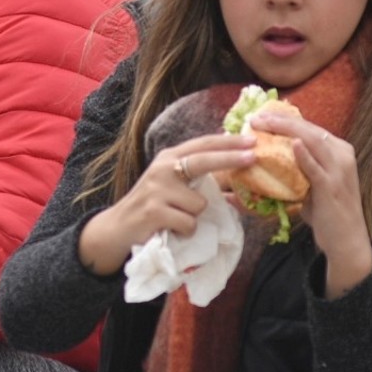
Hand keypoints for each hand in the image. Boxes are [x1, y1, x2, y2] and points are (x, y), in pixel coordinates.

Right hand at [77, 132, 255, 275]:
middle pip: (203, 160)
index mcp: (169, 158)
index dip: (228, 142)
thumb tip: (235, 189)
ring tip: (176, 219)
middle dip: (231, 158)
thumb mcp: (172, 187)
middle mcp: (163, 168)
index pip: (202, 145)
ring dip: (194, 217)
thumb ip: (198, 183)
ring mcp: (157, 189)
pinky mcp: (154, 211)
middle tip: (253, 157)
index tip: (252, 140)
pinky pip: (189, 223)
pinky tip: (170, 229)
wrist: (118, 227)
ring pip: (199, 204)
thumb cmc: (152, 207)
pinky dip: (186, 231)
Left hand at [248, 109, 371, 295]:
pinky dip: (304, 155)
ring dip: (287, 129)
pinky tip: (293, 143)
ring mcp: (339, 170)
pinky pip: (316, 167)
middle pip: (309, 129)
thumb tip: (268, 157)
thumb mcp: (314, 184)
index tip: (262, 115)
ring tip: (265, 124)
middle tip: (256, 117)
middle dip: (282, 120)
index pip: (310, 127)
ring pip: (313, 141)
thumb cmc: (327, 212)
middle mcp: (342, 155)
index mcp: (339, 151)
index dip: (286, 119)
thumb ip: (300, 168)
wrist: (347, 241)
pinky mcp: (332, 187)